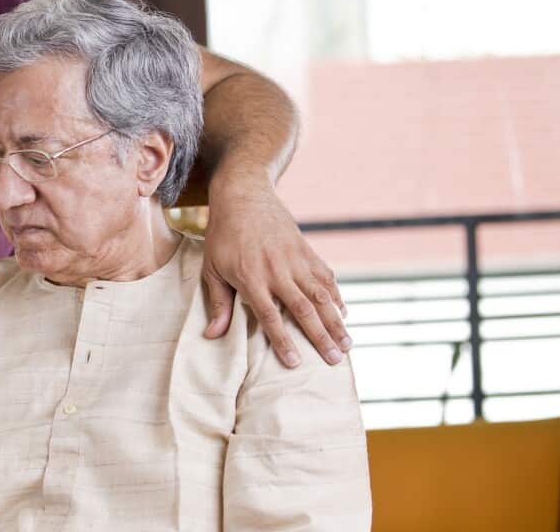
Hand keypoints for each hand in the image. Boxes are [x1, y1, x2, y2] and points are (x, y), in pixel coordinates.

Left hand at [201, 180, 349, 367]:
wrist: (244, 196)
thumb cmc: (223, 236)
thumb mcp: (213, 268)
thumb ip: (218, 303)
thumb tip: (212, 335)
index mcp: (250, 277)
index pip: (270, 316)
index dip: (283, 340)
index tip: (295, 362)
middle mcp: (276, 270)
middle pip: (302, 309)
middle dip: (320, 336)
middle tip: (335, 360)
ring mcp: (295, 259)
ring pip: (320, 294)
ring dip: (335, 320)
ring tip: (347, 344)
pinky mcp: (306, 250)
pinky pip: (325, 276)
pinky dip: (336, 295)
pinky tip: (343, 313)